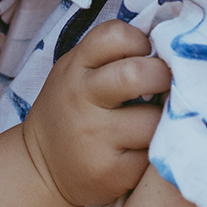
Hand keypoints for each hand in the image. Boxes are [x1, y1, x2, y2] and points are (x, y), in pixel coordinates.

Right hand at [22, 20, 169, 206]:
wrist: (40, 168)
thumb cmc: (71, 112)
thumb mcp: (75, 74)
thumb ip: (109, 59)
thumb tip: (166, 51)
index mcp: (74, 67)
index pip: (114, 35)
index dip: (139, 41)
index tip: (145, 55)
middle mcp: (80, 98)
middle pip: (136, 74)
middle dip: (163, 76)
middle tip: (165, 86)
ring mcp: (95, 137)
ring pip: (153, 121)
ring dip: (163, 121)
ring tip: (154, 123)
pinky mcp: (111, 171)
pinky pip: (153, 156)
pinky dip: (156, 151)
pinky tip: (142, 149)